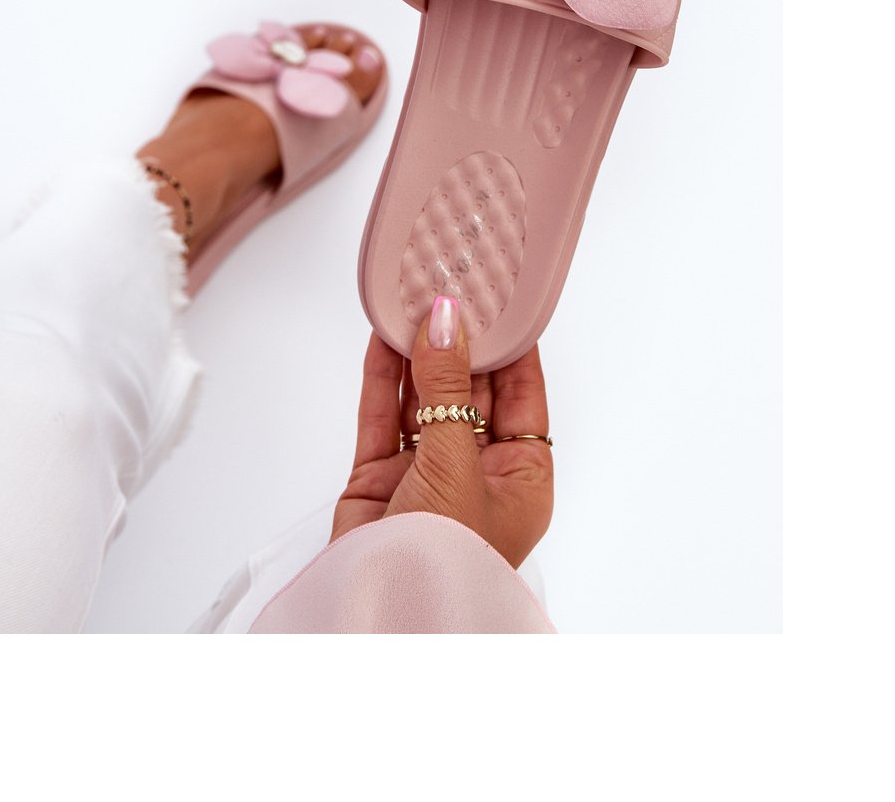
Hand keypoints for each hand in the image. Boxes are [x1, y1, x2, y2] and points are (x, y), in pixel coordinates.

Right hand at [331, 298, 552, 568]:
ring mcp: (425, 473)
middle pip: (470, 389)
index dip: (511, 343)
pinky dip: (382, 376)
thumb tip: (448, 319)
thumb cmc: (444, 564)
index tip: (501, 293)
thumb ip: (445, 389)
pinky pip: (382, 416)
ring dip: (417, 351)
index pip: (522, 393)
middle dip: (460, 340)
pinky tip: (383, 335)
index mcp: (520, 478)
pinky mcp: (379, 478)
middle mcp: (475, 471)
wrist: (379, 618)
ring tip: (412, 296)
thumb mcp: (455, 466)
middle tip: (450, 283)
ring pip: (422, 398)